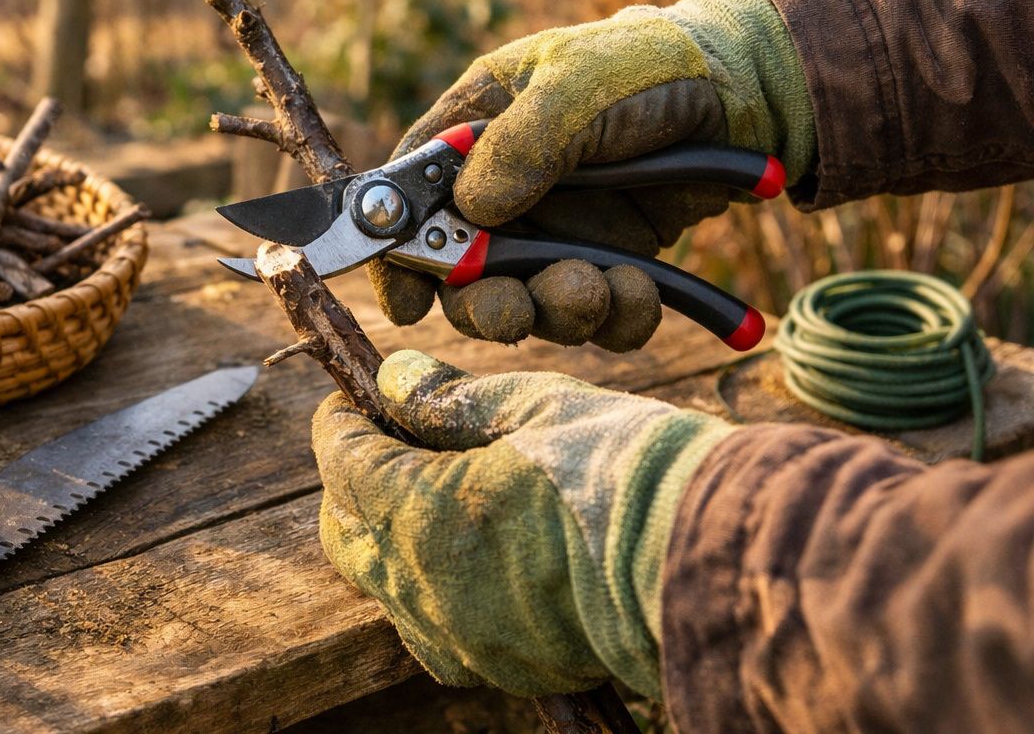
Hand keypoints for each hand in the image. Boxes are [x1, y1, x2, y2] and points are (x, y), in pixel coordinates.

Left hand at [311, 349, 733, 698]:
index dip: (341, 423)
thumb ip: (451, 398)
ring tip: (432, 496)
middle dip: (350, 486)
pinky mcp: (504, 668)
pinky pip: (436, 634)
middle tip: (385, 445)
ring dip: (388, 540)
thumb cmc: (623, 470)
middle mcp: (425, 586)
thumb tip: (396, 381)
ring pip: (385, 589)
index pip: (342, 462)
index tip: (352, 401)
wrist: (707, 559)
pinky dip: (433, 592)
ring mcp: (461, 637)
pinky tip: (470, 558)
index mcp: (420, 511)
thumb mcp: (533, 405)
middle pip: (346, 534)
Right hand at [369, 0, 812, 350]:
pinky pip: (600, 316)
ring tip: (601, 287)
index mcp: (476, 127)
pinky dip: (619, 316)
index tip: (407, 301)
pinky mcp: (610, 262)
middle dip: (487, 303)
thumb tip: (469, 210)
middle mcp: (506, 188)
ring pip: (531, 302)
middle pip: (463, 271)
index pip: (412, 193)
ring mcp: (557, 230)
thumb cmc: (648, 68)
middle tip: (514, 312)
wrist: (748, 95)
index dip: (400, 251)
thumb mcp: (578, 85)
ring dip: (560, 310)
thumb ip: (521, 144)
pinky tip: (643, 291)